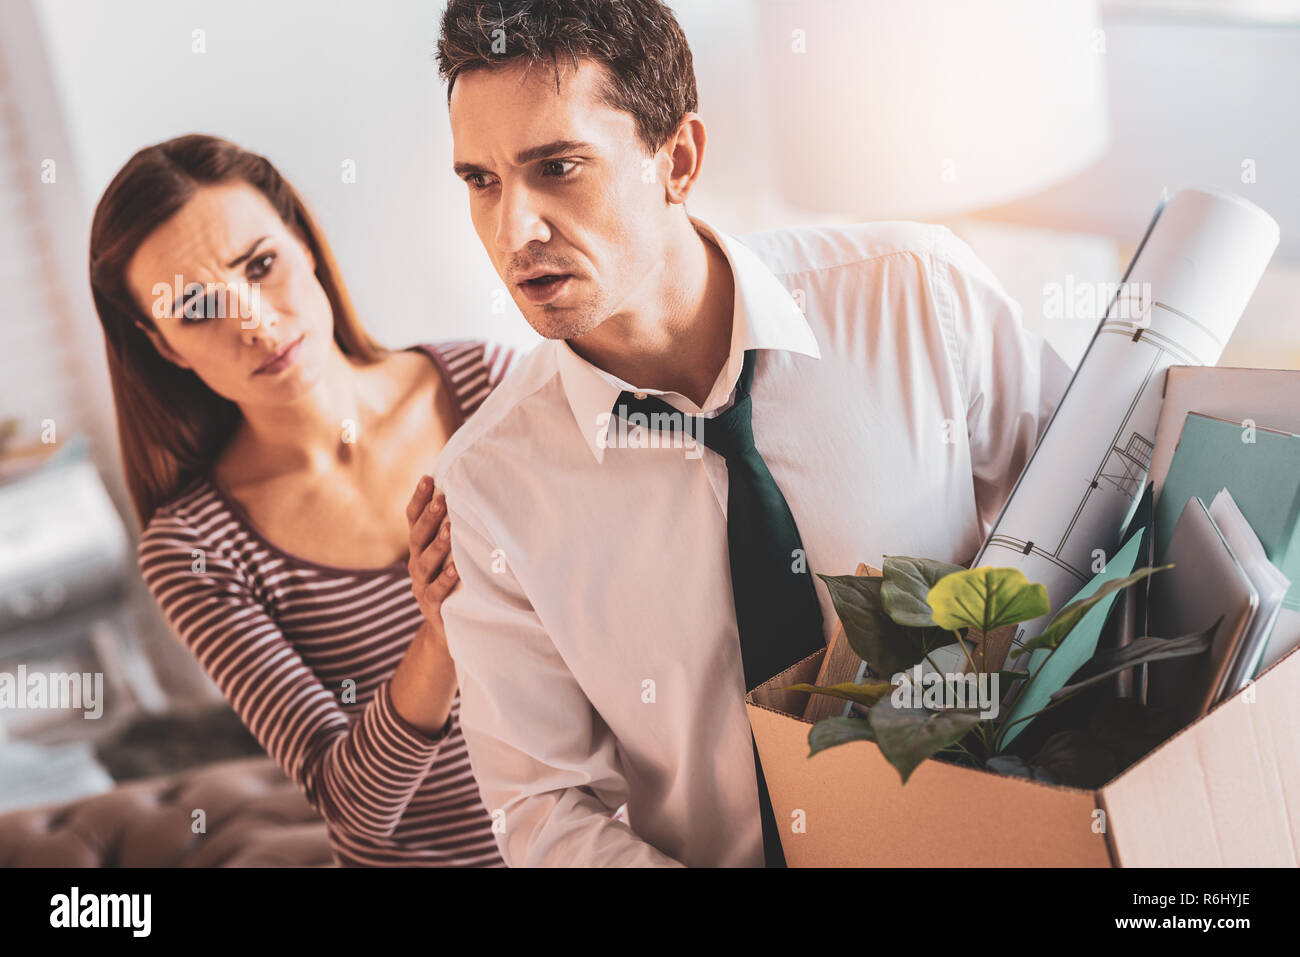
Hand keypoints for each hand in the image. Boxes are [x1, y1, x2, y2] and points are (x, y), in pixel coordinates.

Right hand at [405, 474, 458, 627]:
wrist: (448, 627)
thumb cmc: (455, 580)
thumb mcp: (451, 553)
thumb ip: (454, 528)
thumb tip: (474, 490)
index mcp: (420, 546)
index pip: (413, 518)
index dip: (419, 498)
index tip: (428, 478)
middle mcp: (416, 563)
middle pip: (418, 536)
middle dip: (430, 517)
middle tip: (442, 499)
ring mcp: (421, 585)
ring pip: (426, 562)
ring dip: (438, 545)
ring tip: (450, 529)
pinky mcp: (432, 606)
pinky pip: (437, 591)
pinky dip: (446, 579)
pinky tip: (456, 569)